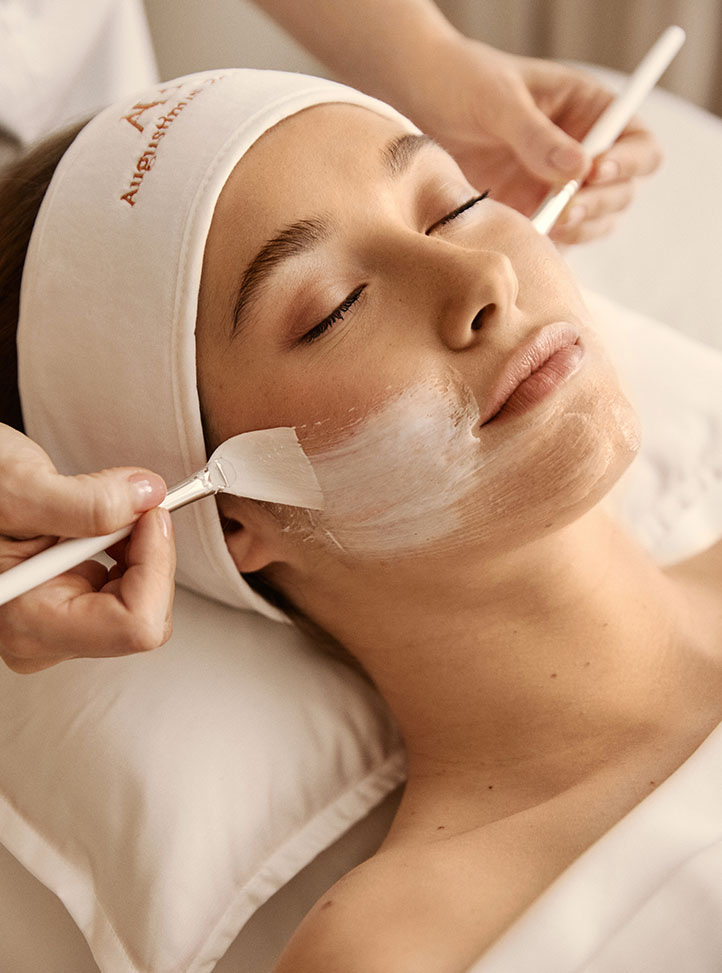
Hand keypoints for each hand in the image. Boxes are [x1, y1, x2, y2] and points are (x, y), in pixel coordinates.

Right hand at [0, 424, 174, 672]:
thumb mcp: (20, 485)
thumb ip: (89, 501)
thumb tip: (149, 499)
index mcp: (29, 622)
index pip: (134, 624)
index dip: (156, 565)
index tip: (150, 515)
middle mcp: (45, 638)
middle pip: (146, 616)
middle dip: (150, 556)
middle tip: (130, 508)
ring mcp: (60, 627)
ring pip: (145, 603)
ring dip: (140, 550)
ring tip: (101, 517)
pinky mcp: (72, 609)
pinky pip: (131, 591)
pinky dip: (131, 553)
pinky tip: (100, 531)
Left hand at [392, 37, 662, 244]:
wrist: (416, 102)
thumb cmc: (462, 82)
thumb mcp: (498, 101)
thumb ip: (536, 135)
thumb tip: (581, 169)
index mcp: (589, 112)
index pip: (639, 144)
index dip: (627, 163)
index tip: (593, 172)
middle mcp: (581, 153)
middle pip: (622, 192)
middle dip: (598, 203)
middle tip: (563, 209)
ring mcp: (556, 189)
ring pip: (595, 222)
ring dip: (578, 230)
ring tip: (544, 226)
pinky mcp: (529, 215)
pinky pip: (554, 242)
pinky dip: (547, 248)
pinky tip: (527, 246)